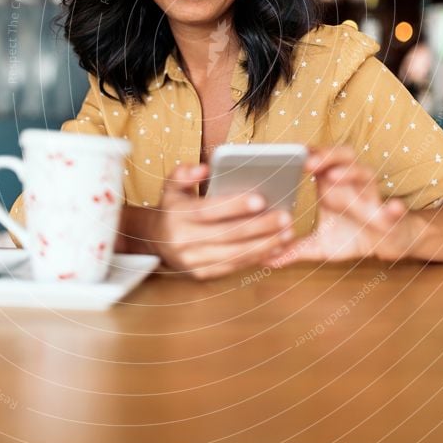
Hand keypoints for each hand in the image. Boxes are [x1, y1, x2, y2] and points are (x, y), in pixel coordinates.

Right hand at [149, 163, 295, 278]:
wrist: (155, 240)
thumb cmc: (172, 207)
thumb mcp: (172, 185)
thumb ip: (185, 173)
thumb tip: (204, 169)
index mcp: (177, 216)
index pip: (209, 211)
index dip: (235, 206)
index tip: (261, 199)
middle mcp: (183, 241)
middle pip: (226, 234)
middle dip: (259, 227)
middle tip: (285, 217)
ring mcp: (192, 261)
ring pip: (233, 254)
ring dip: (264, 245)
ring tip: (287, 234)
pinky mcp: (202, 274)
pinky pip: (233, 266)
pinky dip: (256, 258)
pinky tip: (275, 248)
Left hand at [264, 146, 412, 266]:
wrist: (385, 245)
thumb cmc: (352, 236)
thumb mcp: (320, 245)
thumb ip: (295, 249)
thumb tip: (267, 259)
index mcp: (332, 185)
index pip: (320, 160)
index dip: (307, 155)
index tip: (288, 155)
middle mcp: (351, 183)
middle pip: (341, 157)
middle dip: (326, 156)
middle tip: (307, 162)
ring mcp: (371, 195)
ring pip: (364, 173)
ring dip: (350, 172)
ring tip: (334, 176)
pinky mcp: (390, 215)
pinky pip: (395, 208)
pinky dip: (393, 208)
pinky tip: (393, 208)